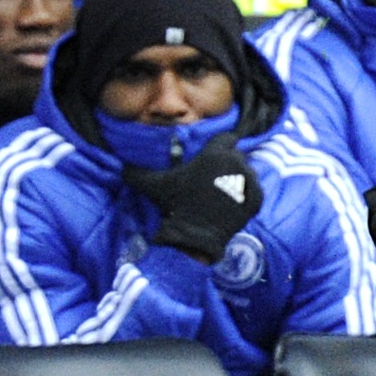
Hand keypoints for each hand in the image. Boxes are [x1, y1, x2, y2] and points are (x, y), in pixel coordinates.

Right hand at [122, 132, 263, 263]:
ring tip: (221, 194)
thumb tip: (118, 165)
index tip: (213, 156)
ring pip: (247, 173)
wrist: (194, 237)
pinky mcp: (257, 199)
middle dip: (227, 164)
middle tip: (212, 179)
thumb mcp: (155, 185)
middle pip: (236, 157)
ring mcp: (250, 181)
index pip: (227, 138)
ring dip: (238, 180)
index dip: (220, 146)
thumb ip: (136, 172)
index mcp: (217, 153)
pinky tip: (231, 205)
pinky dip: (246, 197)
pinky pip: (254, 192)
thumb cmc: (176, 206)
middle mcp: (237, 163)